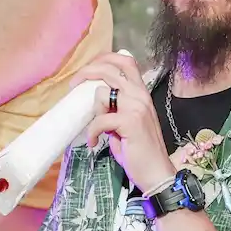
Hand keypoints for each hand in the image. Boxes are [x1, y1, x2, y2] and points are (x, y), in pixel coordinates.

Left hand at [70, 52, 175, 190]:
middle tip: (74, 85)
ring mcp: (136, 106)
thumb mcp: (128, 121)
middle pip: (110, 68)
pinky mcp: (130, 121)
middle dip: (87, 72)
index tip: (88, 70)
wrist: (156, 171)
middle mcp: (140, 95)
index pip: (126, 61)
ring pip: (102, 93)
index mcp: (141, 93)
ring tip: (98, 128)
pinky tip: (94, 143)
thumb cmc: (141, 149)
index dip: (104, 59)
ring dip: (94, 110)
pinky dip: (92, 132)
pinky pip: (99, 120)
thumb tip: (97, 99)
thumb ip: (116, 107)